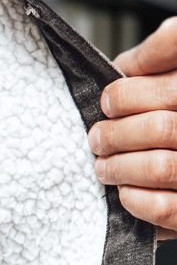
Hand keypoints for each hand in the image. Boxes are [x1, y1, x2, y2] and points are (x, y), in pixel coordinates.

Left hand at [88, 17, 176, 240]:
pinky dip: (135, 200)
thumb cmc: (174, 109)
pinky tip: (125, 192)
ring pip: (160, 168)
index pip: (171, 89)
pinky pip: (165, 207)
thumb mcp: (176, 71)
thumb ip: (159, 57)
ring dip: (120, 168)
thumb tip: (122, 67)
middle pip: (161, 129)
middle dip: (116, 134)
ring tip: (103, 167)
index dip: (129, 94)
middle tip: (96, 138)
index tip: (107, 101)